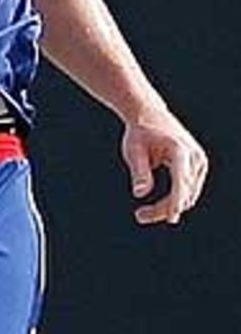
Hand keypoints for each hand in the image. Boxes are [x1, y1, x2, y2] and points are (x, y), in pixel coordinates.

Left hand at [122, 109, 207, 225]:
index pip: (181, 182)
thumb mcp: (133, 151)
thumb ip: (139, 172)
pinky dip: (174, 200)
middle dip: (164, 208)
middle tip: (139, 216)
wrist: (149, 115)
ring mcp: (199, 162)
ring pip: (188, 196)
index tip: (171, 218)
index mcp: (180, 150)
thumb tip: (140, 193)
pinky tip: (157, 207)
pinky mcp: (198, 167)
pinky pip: (188, 191)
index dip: (176, 201)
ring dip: (168, 207)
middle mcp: (194, 157)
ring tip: (142, 213)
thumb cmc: (139, 133)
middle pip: (184, 193)